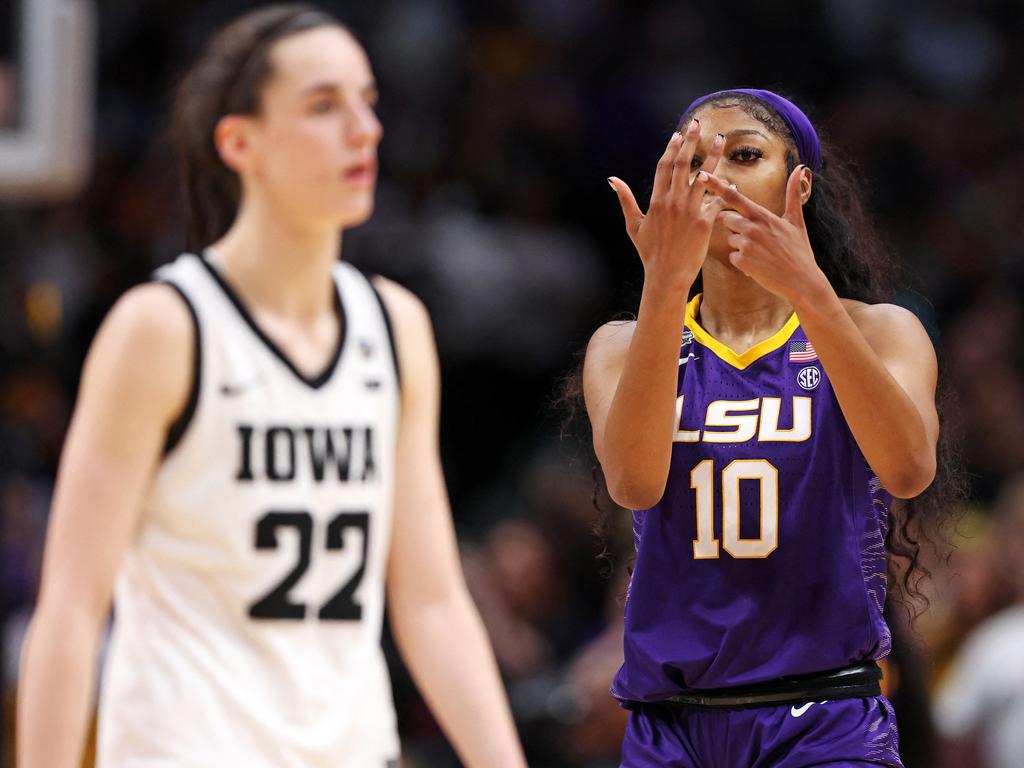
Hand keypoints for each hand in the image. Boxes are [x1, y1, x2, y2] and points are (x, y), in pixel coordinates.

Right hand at [608, 119, 726, 290]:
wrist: (666, 275)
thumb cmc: (649, 252)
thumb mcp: (633, 225)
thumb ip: (625, 200)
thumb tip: (612, 179)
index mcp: (656, 201)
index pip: (664, 167)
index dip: (671, 148)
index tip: (678, 135)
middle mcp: (673, 202)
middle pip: (683, 164)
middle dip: (690, 141)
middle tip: (697, 124)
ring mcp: (690, 211)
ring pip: (704, 176)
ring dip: (713, 156)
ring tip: (721, 140)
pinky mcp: (704, 222)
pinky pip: (717, 200)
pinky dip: (725, 190)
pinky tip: (732, 181)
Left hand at [698, 165, 829, 303]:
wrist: (801, 281)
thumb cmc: (799, 251)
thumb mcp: (796, 220)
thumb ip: (792, 194)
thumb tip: (801, 167)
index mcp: (763, 215)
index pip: (734, 197)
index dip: (716, 185)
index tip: (701, 175)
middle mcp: (752, 227)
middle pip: (727, 220)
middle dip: (737, 227)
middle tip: (758, 239)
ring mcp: (746, 244)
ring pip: (730, 239)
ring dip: (741, 246)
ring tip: (761, 253)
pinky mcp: (742, 261)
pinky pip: (732, 256)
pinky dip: (743, 261)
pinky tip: (758, 265)